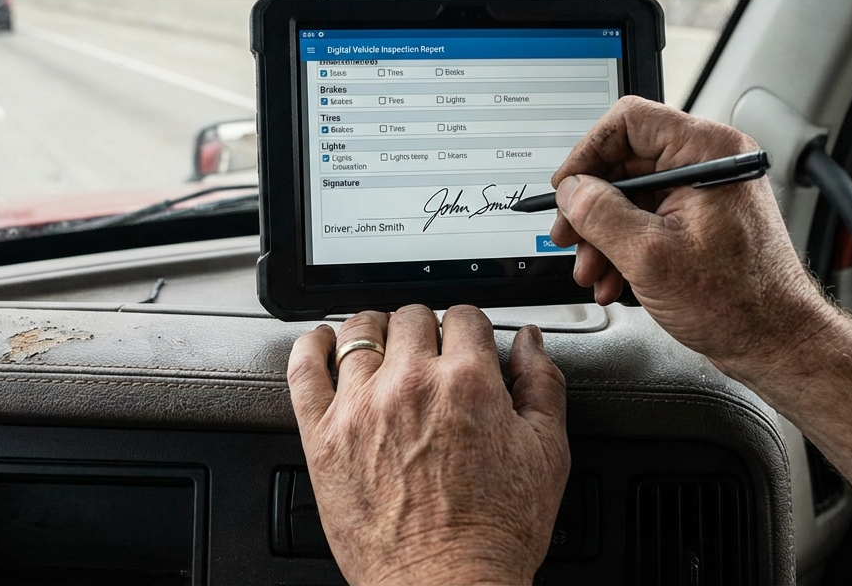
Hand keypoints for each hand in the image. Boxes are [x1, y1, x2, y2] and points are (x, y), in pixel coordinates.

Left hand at [287, 305, 569, 584]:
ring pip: (359, 332)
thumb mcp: (547, 454)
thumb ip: (543, 384)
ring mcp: (360, 407)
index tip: (466, 341)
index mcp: (467, 382)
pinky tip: (321, 345)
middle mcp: (410, 384)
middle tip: (429, 352)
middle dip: (426, 329)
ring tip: (381, 344)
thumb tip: (529, 342)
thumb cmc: (495, 533)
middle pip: (411, 318)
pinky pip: (304, 368)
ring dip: (374, 330)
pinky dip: (311, 346)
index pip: (465, 317)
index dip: (469, 327)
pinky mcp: (322, 435)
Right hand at [549, 96, 832, 379]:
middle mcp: (709, 164)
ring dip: (602, 235)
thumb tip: (571, 190)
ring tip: (591, 270)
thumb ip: (599, 214)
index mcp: (708, 153)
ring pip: (630, 196)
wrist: (774, 343)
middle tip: (569, 236)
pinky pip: (647, 219)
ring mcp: (705, 192)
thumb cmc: (738, 303)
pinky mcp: (701, 220)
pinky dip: (623, 247)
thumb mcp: (649, 256)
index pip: (629, 122)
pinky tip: (612, 278)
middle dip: (590, 208)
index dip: (588, 153)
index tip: (567, 187)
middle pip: (625, 162)